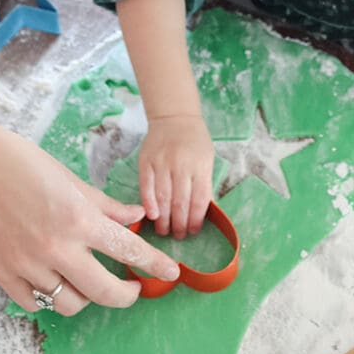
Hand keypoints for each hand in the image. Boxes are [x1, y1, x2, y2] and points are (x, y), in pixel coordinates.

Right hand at [0, 118, 180, 315]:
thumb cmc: (23, 163)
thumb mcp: (72, 180)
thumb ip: (107, 206)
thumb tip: (138, 216)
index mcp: (78, 219)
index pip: (129, 250)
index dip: (154, 264)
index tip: (170, 274)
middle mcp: (56, 247)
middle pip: (104, 293)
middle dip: (126, 295)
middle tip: (131, 289)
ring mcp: (28, 265)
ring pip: (70, 304)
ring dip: (85, 296)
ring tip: (84, 279)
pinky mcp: (3, 274)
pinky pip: (36, 304)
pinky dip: (48, 297)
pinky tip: (50, 280)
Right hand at [138, 113, 214, 238]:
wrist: (174, 117)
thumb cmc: (194, 141)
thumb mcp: (207, 159)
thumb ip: (204, 184)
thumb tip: (200, 214)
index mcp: (200, 166)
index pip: (199, 200)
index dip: (195, 221)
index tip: (192, 232)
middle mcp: (181, 165)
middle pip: (180, 203)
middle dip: (179, 224)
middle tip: (177, 236)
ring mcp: (162, 162)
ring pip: (162, 198)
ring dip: (163, 219)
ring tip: (164, 231)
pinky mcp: (146, 161)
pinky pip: (146, 186)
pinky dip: (148, 203)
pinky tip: (150, 215)